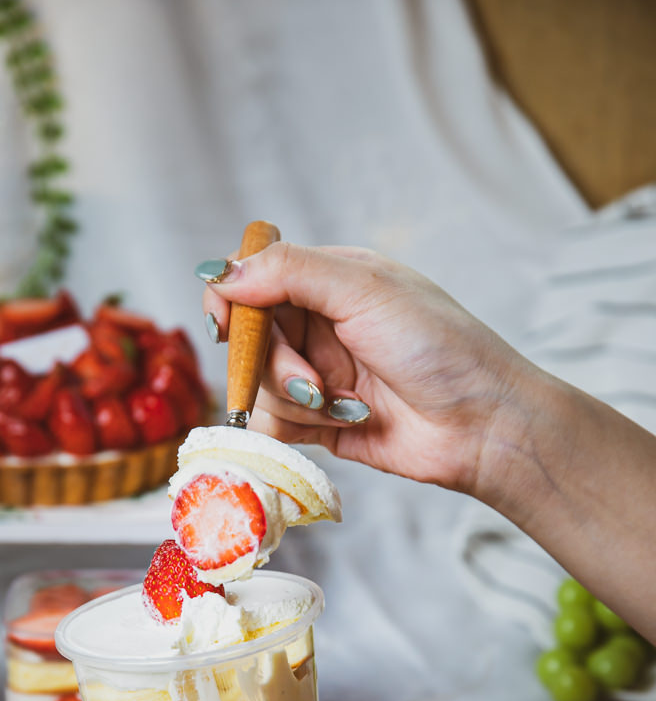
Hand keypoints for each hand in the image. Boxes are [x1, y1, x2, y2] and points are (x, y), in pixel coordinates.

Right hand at [199, 244, 532, 497]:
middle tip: (312, 382)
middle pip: (250, 339)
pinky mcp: (321, 422)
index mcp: (331, 280)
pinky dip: (295, 428)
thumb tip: (220, 272)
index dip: (232, 299)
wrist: (481, 426)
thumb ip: (288, 272)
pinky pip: (273, 425)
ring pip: (259, 386)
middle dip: (272, 364)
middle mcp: (320, 325)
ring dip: (294, 400)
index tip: (226, 325)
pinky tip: (341, 424)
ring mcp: (318, 375)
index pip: (254, 278)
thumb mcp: (364, 291)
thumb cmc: (440, 348)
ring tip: (342, 405)